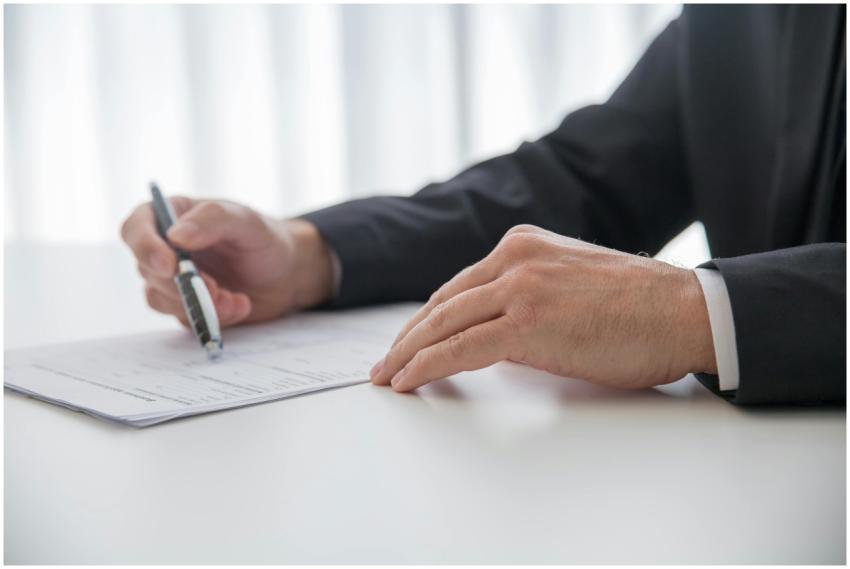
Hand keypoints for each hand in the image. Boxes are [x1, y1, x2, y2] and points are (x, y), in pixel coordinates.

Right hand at [120, 198, 334, 326]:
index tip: (170, 266)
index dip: (145, 248)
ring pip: (161, 298)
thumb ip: (212, 220)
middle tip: (218, 288)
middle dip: (183, 284)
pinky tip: (239, 306)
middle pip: (147, 269)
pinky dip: (211, 316)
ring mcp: (172, 279)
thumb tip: (175, 235)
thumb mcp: (246, 222)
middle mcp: (165, 247)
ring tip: (236, 298)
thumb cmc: (265, 240)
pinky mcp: (184, 305)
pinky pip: (184, 317)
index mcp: (173, 216)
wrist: (286, 275)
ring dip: (199, 303)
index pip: (136, 228)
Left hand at [371, 224, 716, 391]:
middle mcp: (514, 258)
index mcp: (523, 245)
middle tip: (385, 363)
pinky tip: (409, 381)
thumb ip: (530, 297)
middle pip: (442, 304)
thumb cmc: (640, 307)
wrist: (684, 311)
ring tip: (387, 377)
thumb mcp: (571, 285)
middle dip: (408, 338)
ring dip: (408, 354)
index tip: (410, 340)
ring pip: (443, 324)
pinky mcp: (525, 322)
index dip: (428, 320)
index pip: (459, 287)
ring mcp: (519, 286)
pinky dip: (427, 366)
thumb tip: (498, 334)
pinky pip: (460, 347)